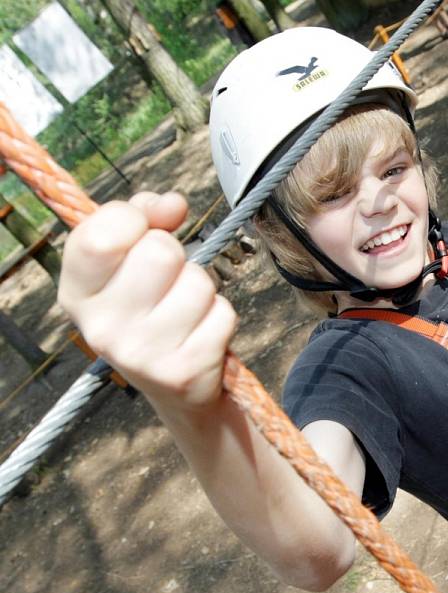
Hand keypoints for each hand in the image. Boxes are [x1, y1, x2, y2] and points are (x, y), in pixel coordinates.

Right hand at [58, 192, 236, 409]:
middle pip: (161, 252)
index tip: (142, 229)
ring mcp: (143, 354)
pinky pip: (223, 311)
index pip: (101, 237)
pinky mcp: (184, 370)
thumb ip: (146, 215)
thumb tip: (174, 204)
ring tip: (184, 308)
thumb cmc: (150, 306)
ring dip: (201, 287)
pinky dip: (220, 315)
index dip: (134, 219)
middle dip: (176, 255)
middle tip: (168, 279)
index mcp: (77, 294)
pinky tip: (200, 331)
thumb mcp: (130, 258)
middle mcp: (101, 328)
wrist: (173, 387)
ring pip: (198, 280)